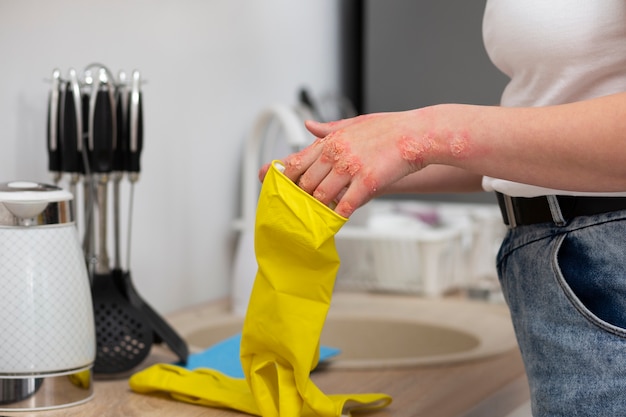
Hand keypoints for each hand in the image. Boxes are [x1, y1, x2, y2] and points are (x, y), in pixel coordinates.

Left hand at [259, 110, 441, 216]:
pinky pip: (345, 205)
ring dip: (317, 209)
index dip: (281, 176)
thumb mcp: (355, 123)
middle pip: (305, 182)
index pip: (297, 161)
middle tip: (297, 210)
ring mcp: (350, 168)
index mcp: (331, 140)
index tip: (272, 185)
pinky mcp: (367, 182)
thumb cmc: (389, 129)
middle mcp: (336, 154)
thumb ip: (329, 128)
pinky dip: (338, 216)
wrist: (417, 135)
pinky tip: (336, 220)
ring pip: (321, 196)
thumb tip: (309, 126)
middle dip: (300, 198)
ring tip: (315, 218)